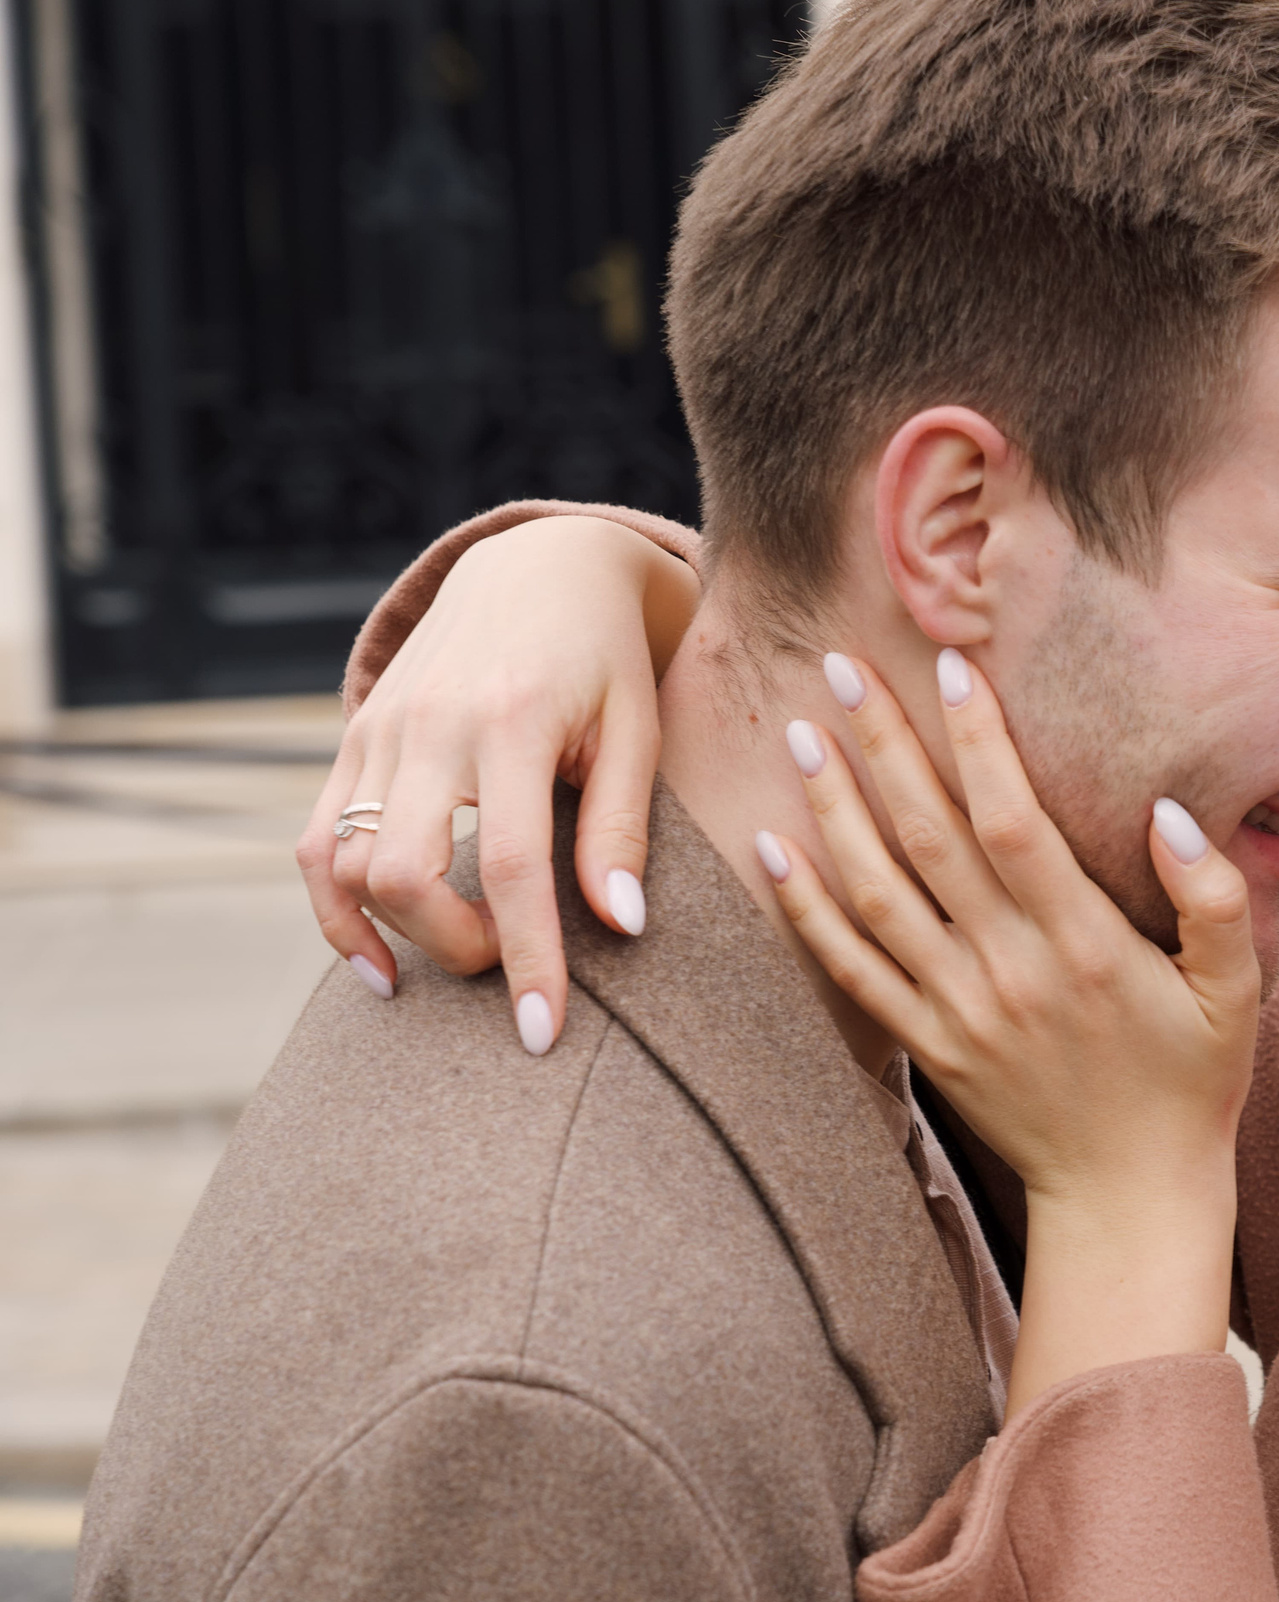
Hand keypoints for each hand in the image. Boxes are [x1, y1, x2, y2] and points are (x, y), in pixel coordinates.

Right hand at [297, 516, 695, 1049]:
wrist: (540, 568)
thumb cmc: (607, 660)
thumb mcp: (637, 732)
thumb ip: (620, 829)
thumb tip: (619, 929)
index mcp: (512, 720)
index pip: (512, 867)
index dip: (529, 959)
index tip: (546, 1033)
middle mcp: (430, 725)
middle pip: (405, 874)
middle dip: (458, 948)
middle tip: (515, 959)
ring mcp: (378, 731)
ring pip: (347, 866)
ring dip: (399, 935)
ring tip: (464, 956)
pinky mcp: (351, 740)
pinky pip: (317, 844)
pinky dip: (336, 913)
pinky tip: (381, 964)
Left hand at [760, 649, 1259, 1414]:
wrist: (1130, 1199)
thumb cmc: (1193, 1083)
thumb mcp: (1238, 992)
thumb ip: (1214, 899)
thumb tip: (1169, 814)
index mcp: (1083, 944)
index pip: (1015, 822)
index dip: (979, 743)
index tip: (950, 667)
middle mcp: (1010, 970)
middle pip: (931, 839)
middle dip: (884, 746)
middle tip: (841, 663)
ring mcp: (958, 1010)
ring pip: (878, 894)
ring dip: (834, 810)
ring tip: (801, 735)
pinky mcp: (927, 1046)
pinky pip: (853, 971)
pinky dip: (808, 911)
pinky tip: (774, 849)